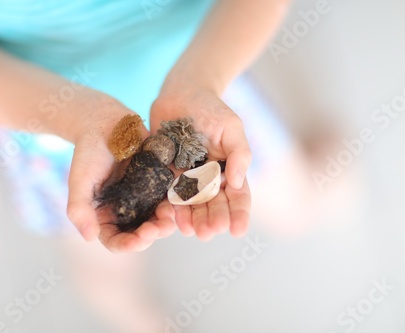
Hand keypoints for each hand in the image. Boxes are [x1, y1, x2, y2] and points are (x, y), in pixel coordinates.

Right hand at [66, 99, 175, 252]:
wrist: (105, 122)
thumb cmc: (87, 151)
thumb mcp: (79, 180)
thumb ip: (80, 209)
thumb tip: (89, 237)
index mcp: (105, 215)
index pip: (116, 240)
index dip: (128, 245)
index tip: (139, 240)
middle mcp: (126, 211)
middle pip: (141, 233)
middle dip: (151, 235)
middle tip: (158, 229)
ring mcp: (143, 198)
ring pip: (158, 219)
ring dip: (165, 223)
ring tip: (169, 216)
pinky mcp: (158, 183)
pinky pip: (169, 198)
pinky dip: (175, 204)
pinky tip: (177, 201)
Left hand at [150, 81, 251, 240]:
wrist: (181, 94)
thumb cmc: (211, 108)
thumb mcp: (232, 127)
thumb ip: (239, 153)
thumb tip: (237, 182)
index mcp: (228, 170)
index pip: (238, 197)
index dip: (239, 214)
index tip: (237, 230)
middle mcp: (208, 179)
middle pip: (214, 206)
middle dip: (213, 220)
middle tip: (210, 232)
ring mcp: (186, 179)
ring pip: (191, 206)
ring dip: (193, 220)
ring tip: (192, 232)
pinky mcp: (165, 174)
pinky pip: (168, 195)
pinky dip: (171, 208)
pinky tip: (171, 219)